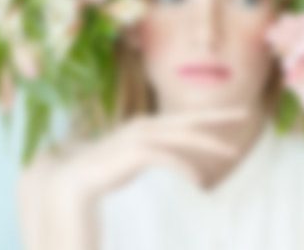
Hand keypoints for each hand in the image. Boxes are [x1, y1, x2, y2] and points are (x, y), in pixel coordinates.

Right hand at [16, 106, 249, 249]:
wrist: (59, 189)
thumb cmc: (92, 178)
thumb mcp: (124, 163)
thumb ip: (141, 155)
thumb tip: (157, 155)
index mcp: (140, 129)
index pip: (179, 120)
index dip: (206, 118)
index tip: (231, 118)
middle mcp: (138, 129)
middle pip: (184, 120)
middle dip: (215, 116)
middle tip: (245, 113)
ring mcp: (131, 140)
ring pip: (178, 136)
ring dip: (206, 142)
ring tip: (232, 151)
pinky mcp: (125, 155)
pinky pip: (161, 158)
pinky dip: (181, 166)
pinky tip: (197, 181)